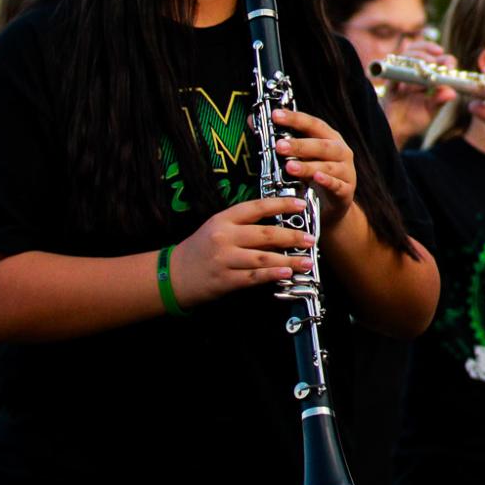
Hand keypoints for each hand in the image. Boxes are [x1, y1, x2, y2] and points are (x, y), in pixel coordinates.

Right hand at [168, 197, 314, 307]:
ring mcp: (224, 259)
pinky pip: (254, 276)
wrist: (173, 274)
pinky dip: (272, 275)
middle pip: (265, 234)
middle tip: (310, 239)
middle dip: (292, 236)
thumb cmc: (202, 249)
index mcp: (223, 220)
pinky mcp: (225, 279)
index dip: (281, 204)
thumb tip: (280, 226)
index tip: (301, 205)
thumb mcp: (218, 228)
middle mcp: (224, 237)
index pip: (257, 207)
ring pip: (263, 257)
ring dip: (289, 259)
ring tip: (307, 261)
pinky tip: (287, 274)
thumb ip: (245, 225)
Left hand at [271, 108, 358, 226]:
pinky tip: (317, 178)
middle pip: (321, 145)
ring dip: (308, 166)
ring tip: (289, 167)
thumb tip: (252, 121)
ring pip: (327, 166)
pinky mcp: (346, 190)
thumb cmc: (313, 174)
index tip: (275, 115)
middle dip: (300, 145)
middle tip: (279, 146)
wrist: (332, 206)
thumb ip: (279, 139)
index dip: (295, 119)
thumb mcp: (299, 156)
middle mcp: (340, 151)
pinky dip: (327, 181)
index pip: (312, 124)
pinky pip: (337, 185)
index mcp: (329, 138)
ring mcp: (345, 171)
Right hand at [383, 38, 457, 146]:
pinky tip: (410, 78)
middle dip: (428, 49)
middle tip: (437, 59)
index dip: (444, 58)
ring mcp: (400, 77)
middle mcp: (412, 74)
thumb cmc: (415, 119)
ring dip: (417, 56)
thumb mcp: (430, 110)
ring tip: (427, 63)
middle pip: (418, 50)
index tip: (449, 64)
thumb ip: (439, 101)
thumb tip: (452, 93)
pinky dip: (401, 70)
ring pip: (405, 56)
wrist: (397, 132)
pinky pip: (392, 73)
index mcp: (425, 77)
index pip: (435, 59)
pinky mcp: (389, 85)